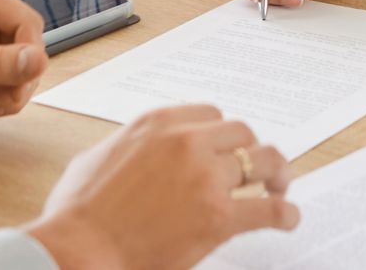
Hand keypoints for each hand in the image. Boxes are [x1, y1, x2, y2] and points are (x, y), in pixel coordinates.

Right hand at [26, 105, 299, 269]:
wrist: (78, 250)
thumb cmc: (76, 214)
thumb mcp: (96, 158)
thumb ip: (127, 147)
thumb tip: (133, 152)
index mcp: (158, 124)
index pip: (210, 115)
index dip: (222, 134)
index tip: (227, 146)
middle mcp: (187, 142)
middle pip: (241, 133)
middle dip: (251, 150)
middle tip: (258, 167)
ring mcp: (206, 178)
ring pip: (262, 161)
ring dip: (277, 172)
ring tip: (281, 186)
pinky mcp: (219, 217)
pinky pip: (268, 208)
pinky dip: (285, 212)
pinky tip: (288, 218)